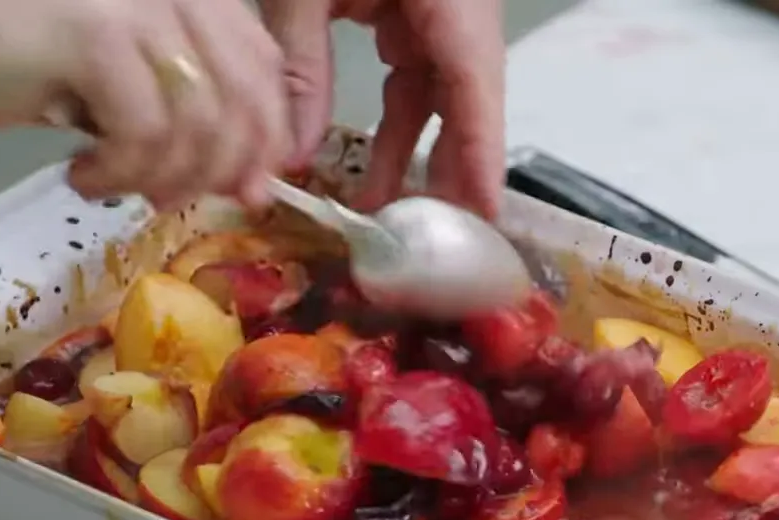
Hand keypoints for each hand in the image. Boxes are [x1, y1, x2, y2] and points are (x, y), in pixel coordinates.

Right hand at [0, 0, 290, 208]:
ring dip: (162, 177)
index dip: (267, 137)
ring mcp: (140, 7)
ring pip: (199, 125)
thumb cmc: (15, 60)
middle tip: (170, 199)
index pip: (263, 67)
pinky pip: (145, 134)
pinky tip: (82, 176)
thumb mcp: (124, 88)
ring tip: (115, 186)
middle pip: (245, 99)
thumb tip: (252, 182)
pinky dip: (119, 173)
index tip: (248, 189)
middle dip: (220, 169)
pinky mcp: (97, 37)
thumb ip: (189, 117)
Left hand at [259, 0, 505, 219]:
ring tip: (391, 217)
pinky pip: (415, 79)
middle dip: (455, 170)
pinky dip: (397, 126)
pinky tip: (378, 173)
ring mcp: (440, 12)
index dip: (482, 151)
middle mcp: (458, 7)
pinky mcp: (414, 15)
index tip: (484, 211)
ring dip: (415, 155)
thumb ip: (301, 69)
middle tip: (437, 237)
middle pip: (468, 99)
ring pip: (439, 97)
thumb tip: (293, 160)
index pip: (474, 82)